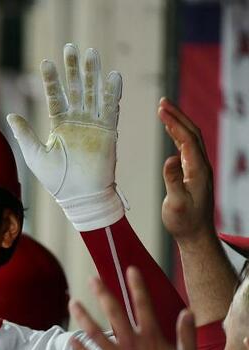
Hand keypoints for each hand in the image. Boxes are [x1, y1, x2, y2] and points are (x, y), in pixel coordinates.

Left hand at [7, 44, 124, 230]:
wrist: (81, 198)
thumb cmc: (58, 181)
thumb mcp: (35, 155)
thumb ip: (24, 134)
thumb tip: (10, 115)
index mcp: (60, 126)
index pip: (55, 97)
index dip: (51, 80)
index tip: (46, 62)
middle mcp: (78, 122)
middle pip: (76, 89)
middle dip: (73, 69)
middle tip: (71, 48)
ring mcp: (94, 125)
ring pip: (93, 93)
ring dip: (93, 74)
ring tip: (91, 53)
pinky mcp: (108, 132)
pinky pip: (111, 108)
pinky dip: (112, 92)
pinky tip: (111, 76)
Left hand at [69, 267, 197, 349]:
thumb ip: (186, 334)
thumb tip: (186, 312)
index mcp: (150, 337)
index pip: (143, 305)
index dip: (137, 286)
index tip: (130, 269)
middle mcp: (130, 343)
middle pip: (114, 313)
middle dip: (103, 293)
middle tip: (92, 279)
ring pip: (94, 333)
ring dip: (83, 316)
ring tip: (72, 303)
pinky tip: (69, 340)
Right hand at [158, 98, 216, 245]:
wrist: (195, 234)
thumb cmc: (184, 222)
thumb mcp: (175, 204)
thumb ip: (173, 181)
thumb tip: (170, 159)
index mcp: (197, 170)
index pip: (187, 139)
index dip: (174, 123)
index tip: (161, 109)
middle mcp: (201, 166)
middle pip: (192, 133)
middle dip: (177, 116)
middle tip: (162, 102)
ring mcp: (199, 169)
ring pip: (191, 138)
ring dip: (178, 123)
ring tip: (165, 111)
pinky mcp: (194, 173)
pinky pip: (187, 147)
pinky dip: (178, 134)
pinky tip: (170, 131)